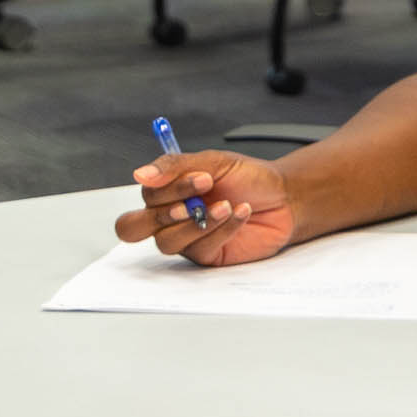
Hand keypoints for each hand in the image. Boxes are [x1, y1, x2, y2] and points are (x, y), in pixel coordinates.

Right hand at [117, 150, 295, 265]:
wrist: (285, 197)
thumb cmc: (248, 179)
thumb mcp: (214, 162)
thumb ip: (175, 166)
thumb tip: (140, 174)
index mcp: (166, 193)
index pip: (144, 196)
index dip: (168, 189)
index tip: (203, 176)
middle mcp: (169, 219)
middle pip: (131, 229)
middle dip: (160, 216)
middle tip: (193, 204)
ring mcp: (186, 239)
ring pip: (167, 242)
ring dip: (198, 223)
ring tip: (227, 206)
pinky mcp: (207, 255)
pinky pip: (200, 248)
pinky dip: (222, 229)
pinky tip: (241, 213)